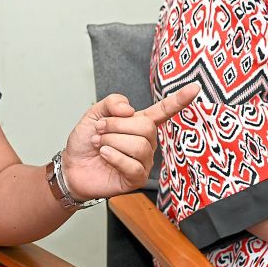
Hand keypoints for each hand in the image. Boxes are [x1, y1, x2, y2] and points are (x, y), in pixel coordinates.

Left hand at [62, 83, 199, 200]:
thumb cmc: (86, 142)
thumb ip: (112, 103)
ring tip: (100, 144)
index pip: (164, 110)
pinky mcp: (137, 179)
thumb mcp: (94, 114)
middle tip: (99, 131)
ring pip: (139, 145)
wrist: (72, 167)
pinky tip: (104, 155)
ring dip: (112, 141)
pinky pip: (133, 165)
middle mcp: (147, 141)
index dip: (180, 100)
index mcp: (140, 123)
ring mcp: (144, 161)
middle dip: (116, 126)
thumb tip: (129, 108)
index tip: (195, 87)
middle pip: (146, 127)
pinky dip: (114, 157)